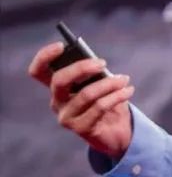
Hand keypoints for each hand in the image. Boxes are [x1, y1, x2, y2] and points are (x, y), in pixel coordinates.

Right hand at [28, 42, 133, 159]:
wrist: (117, 130)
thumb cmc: (107, 100)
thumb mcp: (100, 83)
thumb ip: (95, 73)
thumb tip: (97, 64)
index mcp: (58, 87)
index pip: (38, 71)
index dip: (44, 57)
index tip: (61, 46)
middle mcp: (57, 102)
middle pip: (59, 81)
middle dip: (82, 68)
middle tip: (103, 63)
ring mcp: (66, 116)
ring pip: (86, 94)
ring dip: (109, 84)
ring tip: (124, 79)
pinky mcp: (80, 128)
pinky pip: (99, 107)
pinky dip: (117, 96)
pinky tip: (128, 91)